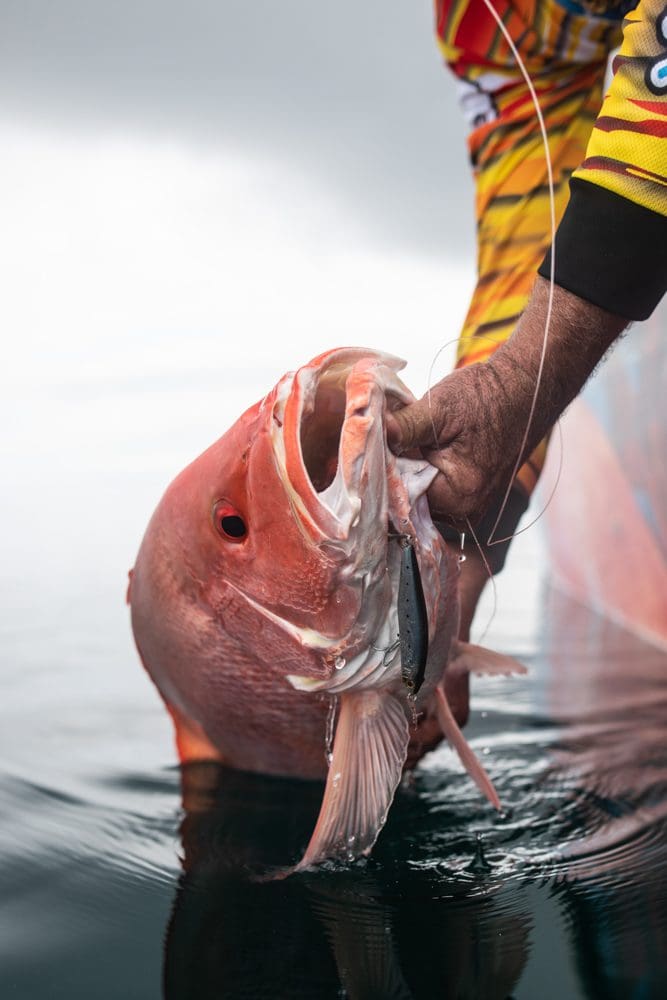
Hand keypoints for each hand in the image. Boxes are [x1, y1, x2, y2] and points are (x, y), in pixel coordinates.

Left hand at [386, 357, 532, 524]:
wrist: (526, 388)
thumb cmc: (488, 397)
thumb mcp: (440, 408)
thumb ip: (403, 427)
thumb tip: (370, 434)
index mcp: (457, 499)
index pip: (400, 496)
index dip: (382, 469)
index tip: (370, 444)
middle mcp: (464, 513)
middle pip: (408, 498)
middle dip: (393, 468)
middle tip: (385, 435)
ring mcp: (467, 506)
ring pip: (418, 492)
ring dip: (406, 467)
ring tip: (409, 436)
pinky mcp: (468, 495)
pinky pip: (432, 487)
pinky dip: (421, 467)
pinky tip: (423, 444)